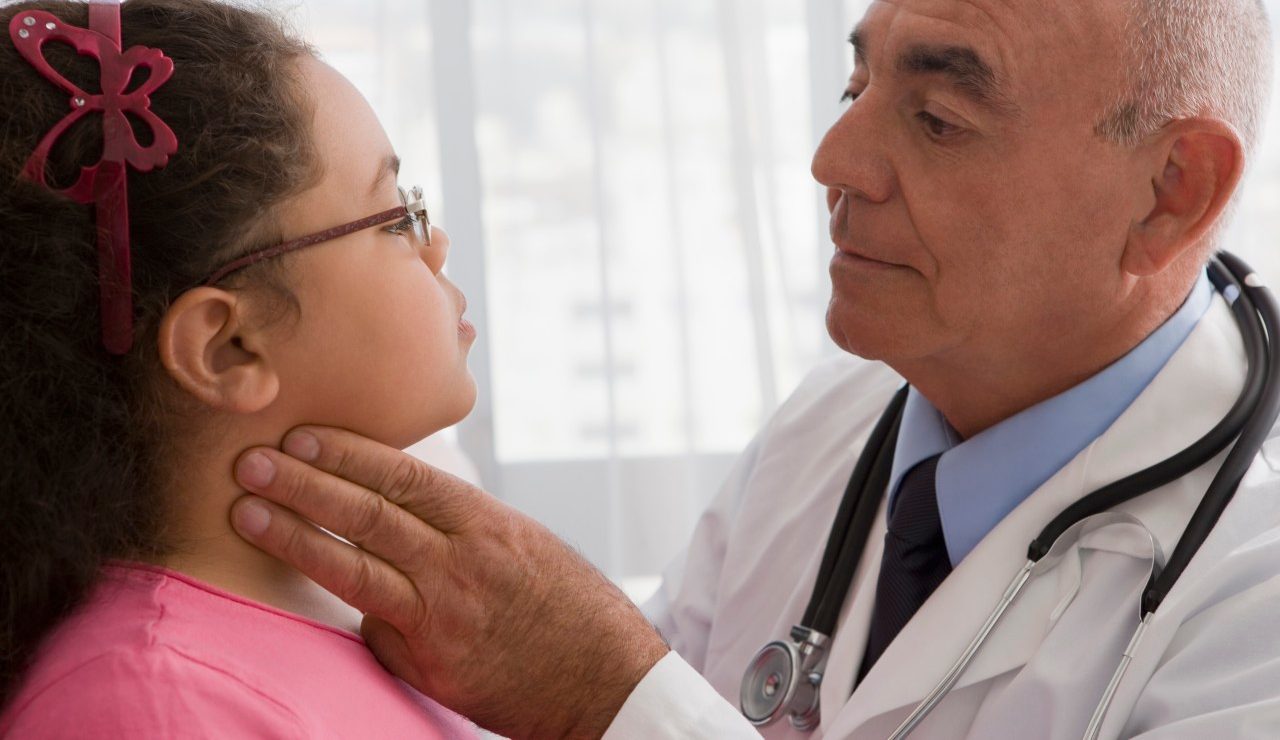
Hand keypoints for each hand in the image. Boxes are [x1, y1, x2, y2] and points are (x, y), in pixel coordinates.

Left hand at [229, 426, 669, 738]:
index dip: (346, 453)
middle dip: (302, 485)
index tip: (301, 435)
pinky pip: (374, 630)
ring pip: (354, 569)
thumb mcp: (521, 542)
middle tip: (249, 462)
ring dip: (294, 538)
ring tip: (245, 512)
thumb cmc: (566, 603)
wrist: (604, 678)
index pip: (404, 475)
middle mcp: (461, 564)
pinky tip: (309, 591)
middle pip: (368, 515)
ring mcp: (443, 617)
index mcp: (487, 523)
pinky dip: (348, 610)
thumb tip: (393, 509)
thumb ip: (457, 524)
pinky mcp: (431, 665)